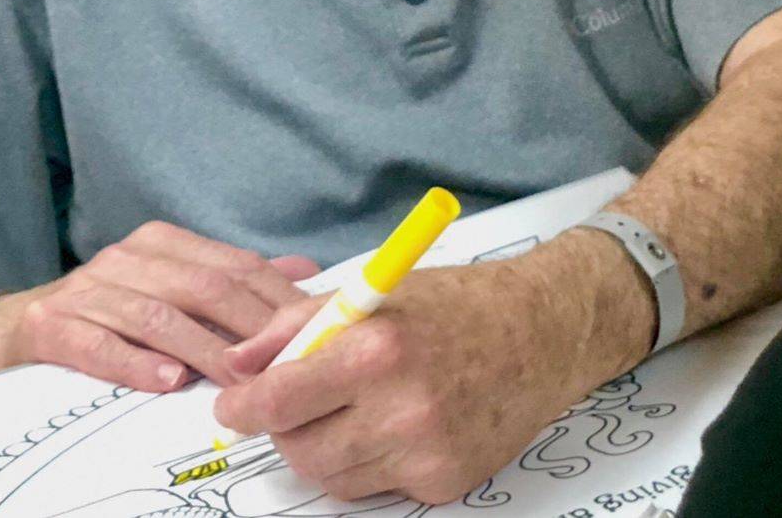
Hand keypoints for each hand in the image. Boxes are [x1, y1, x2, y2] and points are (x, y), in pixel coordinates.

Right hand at [0, 221, 320, 392]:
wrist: (6, 331)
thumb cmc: (104, 315)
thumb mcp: (170, 290)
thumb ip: (232, 283)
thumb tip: (304, 275)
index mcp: (163, 244)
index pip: (235, 267)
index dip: (277, 300)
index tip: (312, 333)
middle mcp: (126, 258)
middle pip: (203, 288)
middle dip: (250, 327)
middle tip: (283, 365)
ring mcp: (85, 289)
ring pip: (157, 317)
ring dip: (203, 351)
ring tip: (237, 381)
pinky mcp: (49, 325)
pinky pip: (97, 344)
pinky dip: (135, 363)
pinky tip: (167, 382)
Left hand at [214, 237, 645, 504]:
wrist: (546, 331)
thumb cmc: (461, 305)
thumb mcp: (375, 293)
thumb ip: (297, 326)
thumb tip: (237, 365)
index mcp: (378, 350)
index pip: (278, 400)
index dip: (244, 408)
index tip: (234, 407)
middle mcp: (403, 408)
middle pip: (299, 450)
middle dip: (285, 430)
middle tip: (296, 406)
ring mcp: (426, 452)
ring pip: (334, 476)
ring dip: (327, 447)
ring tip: (356, 408)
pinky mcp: (446, 481)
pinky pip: (379, 487)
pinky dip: (374, 461)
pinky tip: (400, 423)